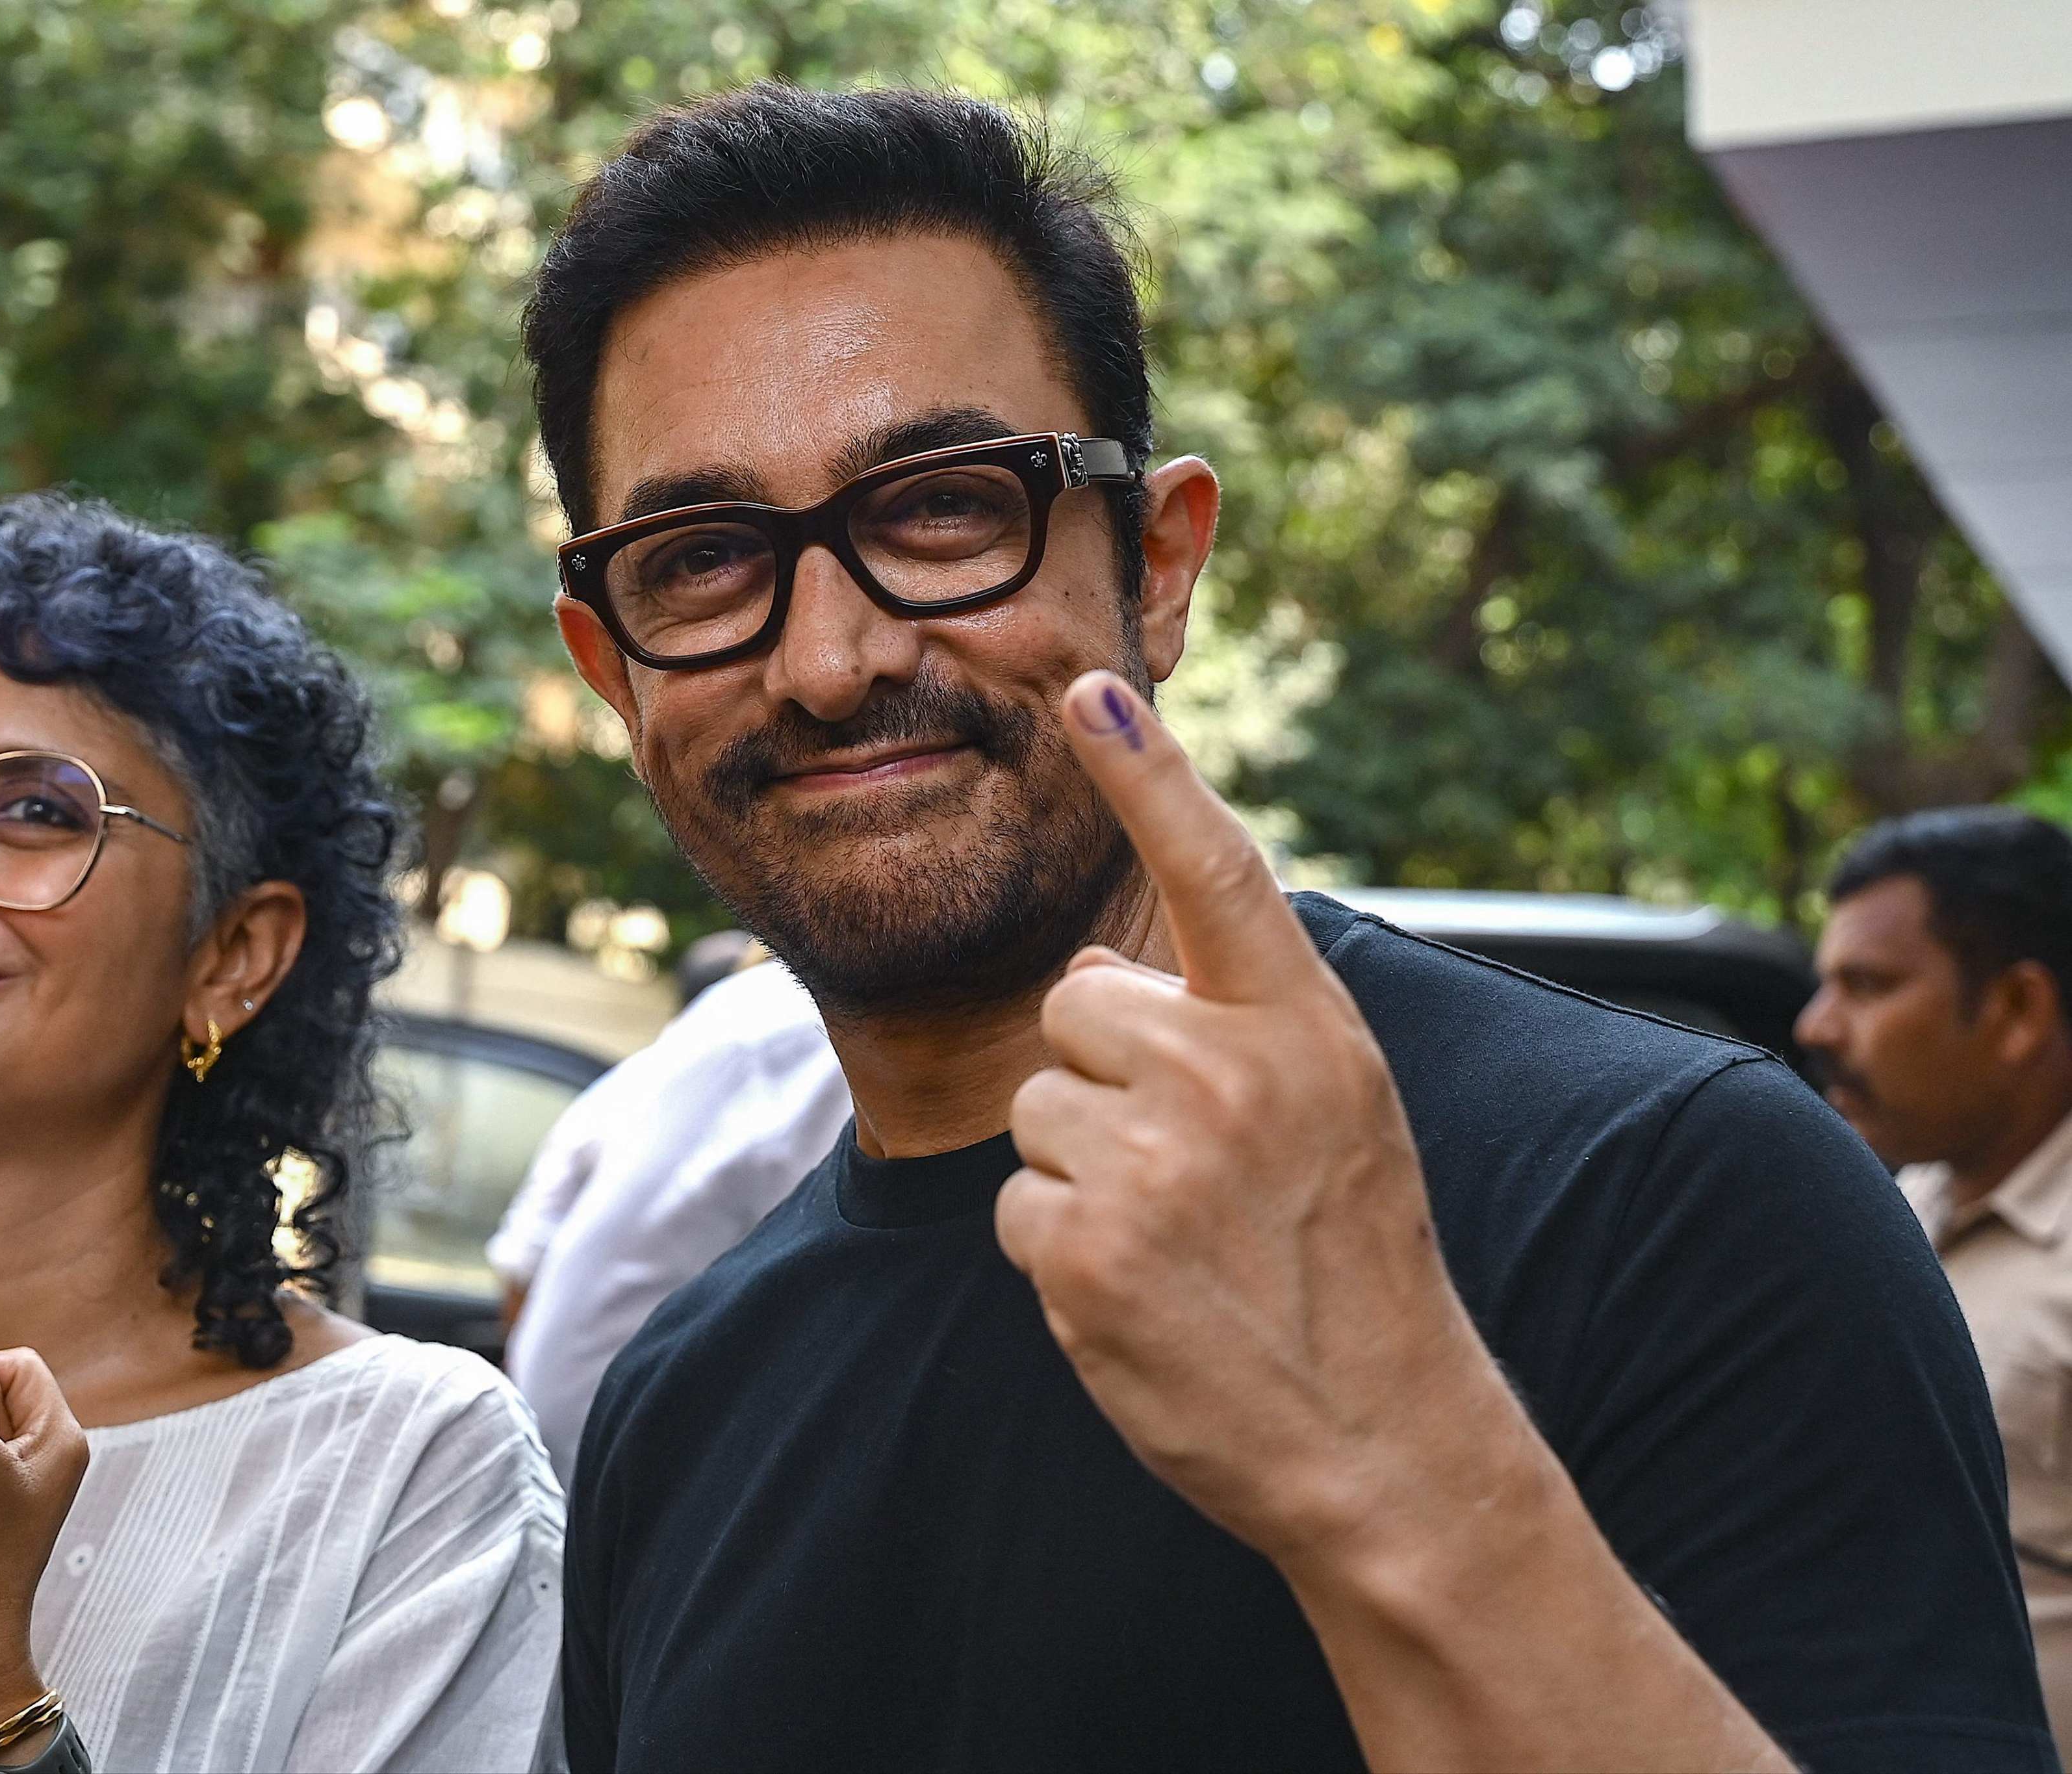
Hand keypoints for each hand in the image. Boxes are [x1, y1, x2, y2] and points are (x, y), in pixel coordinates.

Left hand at [999, 672, 1526, 1569]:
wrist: (1384, 1441)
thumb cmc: (1352, 1266)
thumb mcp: (1336, 1112)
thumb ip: (1236, 1022)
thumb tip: (1097, 967)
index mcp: (1303, 1028)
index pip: (1217, 869)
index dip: (1149, 774)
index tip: (1090, 688)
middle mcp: (1229, 1074)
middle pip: (1079, 1003)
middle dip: (1106, 1074)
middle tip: (1192, 1168)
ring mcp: (1153, 1161)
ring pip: (1039, 1105)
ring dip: (1081, 1168)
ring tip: (1176, 1237)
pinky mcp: (1083, 1249)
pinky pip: (1016, 1203)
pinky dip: (1059, 1251)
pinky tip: (1140, 1291)